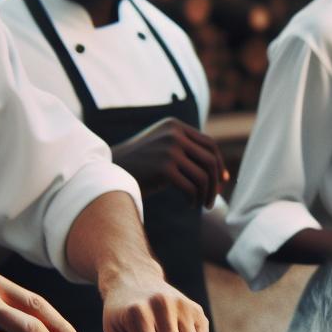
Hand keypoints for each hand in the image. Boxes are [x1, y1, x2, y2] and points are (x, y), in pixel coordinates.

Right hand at [111, 117, 226, 207]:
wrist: (108, 171)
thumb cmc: (139, 165)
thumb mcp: (162, 149)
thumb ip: (185, 150)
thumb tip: (217, 169)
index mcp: (175, 126)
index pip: (209, 144)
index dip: (220, 164)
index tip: (222, 181)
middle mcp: (174, 134)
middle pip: (210, 160)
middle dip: (216, 182)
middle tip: (213, 198)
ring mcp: (169, 149)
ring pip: (203, 176)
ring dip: (207, 194)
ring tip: (202, 204)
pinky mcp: (164, 167)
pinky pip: (191, 187)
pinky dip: (194, 199)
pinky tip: (190, 205)